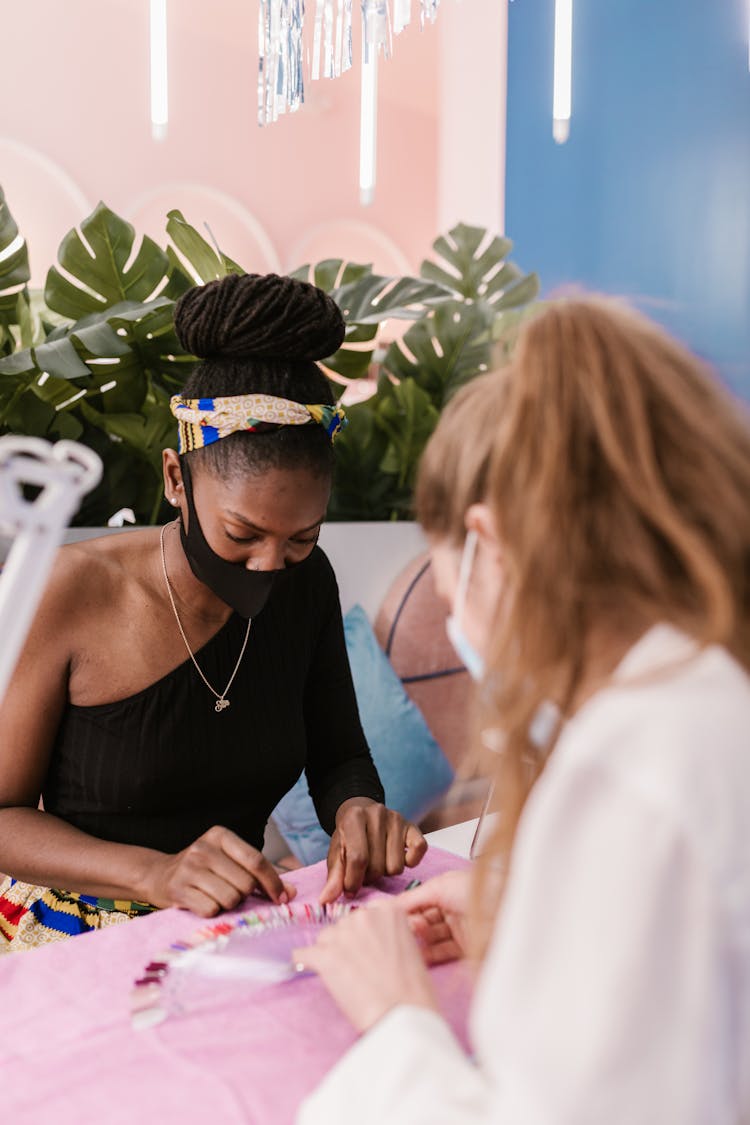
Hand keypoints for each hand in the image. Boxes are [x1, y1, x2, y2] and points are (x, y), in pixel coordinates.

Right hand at [142, 825, 296, 916]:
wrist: (158, 875)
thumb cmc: (203, 870)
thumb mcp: (229, 861)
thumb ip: (259, 874)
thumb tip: (290, 892)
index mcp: (220, 835)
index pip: (256, 860)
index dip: (273, 882)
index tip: (283, 898)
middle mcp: (203, 848)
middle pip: (245, 883)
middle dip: (245, 895)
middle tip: (232, 893)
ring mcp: (189, 868)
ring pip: (230, 898)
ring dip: (228, 905)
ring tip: (216, 897)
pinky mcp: (178, 889)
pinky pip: (211, 910)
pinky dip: (212, 912)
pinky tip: (202, 902)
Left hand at [293, 901, 436, 1032]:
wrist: (403, 1014)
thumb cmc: (413, 989)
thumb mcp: (409, 947)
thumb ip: (388, 935)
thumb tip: (369, 942)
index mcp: (388, 910)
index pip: (366, 916)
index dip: (366, 936)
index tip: (368, 951)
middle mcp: (363, 916)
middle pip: (344, 926)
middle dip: (347, 944)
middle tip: (357, 969)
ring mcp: (342, 935)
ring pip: (324, 939)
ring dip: (329, 954)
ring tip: (342, 978)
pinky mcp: (325, 956)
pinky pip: (302, 954)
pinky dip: (305, 963)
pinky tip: (309, 970)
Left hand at [320, 798, 426, 903]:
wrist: (361, 813)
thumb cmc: (349, 837)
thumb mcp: (337, 854)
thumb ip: (334, 877)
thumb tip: (326, 900)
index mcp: (354, 818)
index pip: (358, 858)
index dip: (353, 881)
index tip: (350, 889)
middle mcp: (377, 814)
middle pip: (377, 866)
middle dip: (369, 877)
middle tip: (365, 871)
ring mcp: (397, 819)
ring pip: (396, 867)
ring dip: (386, 872)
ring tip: (379, 862)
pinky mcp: (413, 826)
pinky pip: (419, 851)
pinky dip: (410, 862)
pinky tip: (397, 857)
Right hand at [394, 870, 470, 964]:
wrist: (505, 909)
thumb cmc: (475, 889)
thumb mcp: (439, 886)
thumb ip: (413, 897)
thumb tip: (389, 905)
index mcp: (445, 889)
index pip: (417, 902)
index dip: (405, 910)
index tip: (391, 919)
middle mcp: (450, 908)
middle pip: (423, 920)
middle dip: (412, 926)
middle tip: (407, 931)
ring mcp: (458, 928)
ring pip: (431, 938)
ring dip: (419, 942)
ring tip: (411, 944)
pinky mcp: (465, 947)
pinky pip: (442, 952)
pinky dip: (430, 955)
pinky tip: (419, 956)